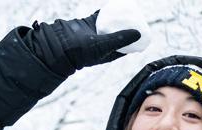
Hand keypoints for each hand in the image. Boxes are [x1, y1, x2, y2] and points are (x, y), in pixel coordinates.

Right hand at [26, 11, 140, 75]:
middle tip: (137, 17)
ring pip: (111, 23)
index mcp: (110, 52)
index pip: (128, 46)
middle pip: (120, 33)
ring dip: (118, 17)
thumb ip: (121, 39)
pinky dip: (107, 11)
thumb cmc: (81, 52)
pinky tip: (114, 5)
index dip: (135, 39)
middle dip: (128, 26)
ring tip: (129, 10)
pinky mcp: (88, 23)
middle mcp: (104, 43)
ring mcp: (96, 33)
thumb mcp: (105, 46)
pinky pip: (101, 16)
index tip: (143, 31)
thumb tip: (138, 33)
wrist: (58, 46)